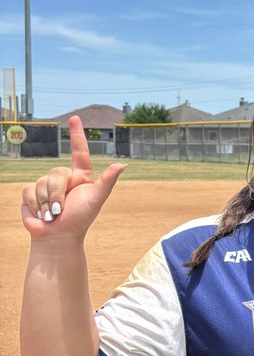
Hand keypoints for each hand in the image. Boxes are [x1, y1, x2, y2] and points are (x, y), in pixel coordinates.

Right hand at [20, 115, 124, 240]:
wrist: (57, 237)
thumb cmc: (80, 219)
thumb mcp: (96, 200)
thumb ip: (107, 182)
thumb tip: (121, 164)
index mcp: (81, 176)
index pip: (79, 151)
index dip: (77, 135)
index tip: (74, 118)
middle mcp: (64, 178)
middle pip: (57, 173)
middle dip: (58, 193)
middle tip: (61, 209)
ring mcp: (46, 185)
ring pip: (42, 182)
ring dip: (47, 202)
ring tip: (53, 214)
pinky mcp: (31, 193)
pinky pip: (29, 190)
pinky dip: (35, 204)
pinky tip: (41, 214)